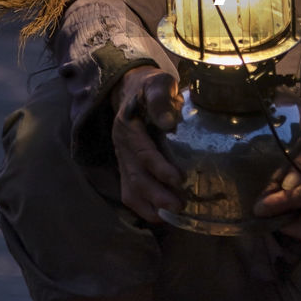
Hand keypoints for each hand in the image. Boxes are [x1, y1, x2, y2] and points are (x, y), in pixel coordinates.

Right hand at [111, 68, 183, 222]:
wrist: (131, 89)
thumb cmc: (150, 87)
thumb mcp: (158, 84)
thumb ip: (161, 99)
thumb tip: (168, 122)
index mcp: (128, 125)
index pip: (142, 150)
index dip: (159, 167)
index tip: (179, 179)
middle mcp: (122, 145)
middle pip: (134, 175)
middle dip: (156, 194)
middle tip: (179, 206)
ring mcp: (123, 158)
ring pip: (130, 188)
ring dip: (150, 205)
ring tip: (172, 215)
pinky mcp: (127, 168)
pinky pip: (130, 192)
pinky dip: (144, 207)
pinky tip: (162, 216)